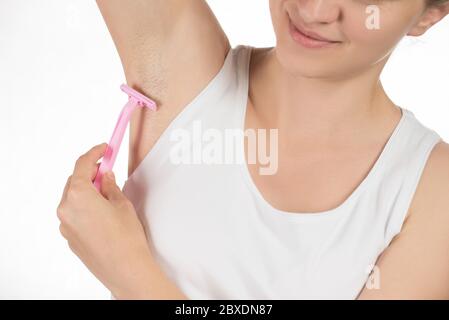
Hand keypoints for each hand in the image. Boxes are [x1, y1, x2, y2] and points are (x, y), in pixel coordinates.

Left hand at [57, 143, 153, 296]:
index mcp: (78, 195)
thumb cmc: (126, 237)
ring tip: (107, 194)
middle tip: (107, 171)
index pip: (82, 165)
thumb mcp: (122, 204)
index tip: (104, 148)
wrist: (125, 269)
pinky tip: (102, 213)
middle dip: (90, 173)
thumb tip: (105, 178)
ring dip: (87, 191)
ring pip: (73, 199)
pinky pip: (74, 215)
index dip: (94, 153)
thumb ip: (110, 187)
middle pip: (74, 181)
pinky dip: (84, 208)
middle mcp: (66, 209)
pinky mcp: (69, 238)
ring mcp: (65, 225)